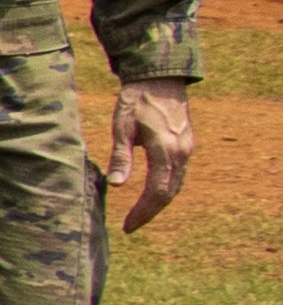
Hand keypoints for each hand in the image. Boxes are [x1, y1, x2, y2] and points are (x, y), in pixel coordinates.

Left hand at [112, 78, 194, 232]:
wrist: (160, 78)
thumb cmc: (136, 100)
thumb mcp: (122, 126)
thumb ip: (121, 156)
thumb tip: (116, 185)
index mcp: (166, 149)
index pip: (157, 191)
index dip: (143, 211)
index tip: (128, 225)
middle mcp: (182, 152)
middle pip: (169, 193)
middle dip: (150, 212)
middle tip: (131, 226)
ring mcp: (187, 148)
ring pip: (176, 185)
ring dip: (159, 202)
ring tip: (139, 215)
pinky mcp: (187, 145)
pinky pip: (178, 174)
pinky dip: (166, 188)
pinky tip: (152, 195)